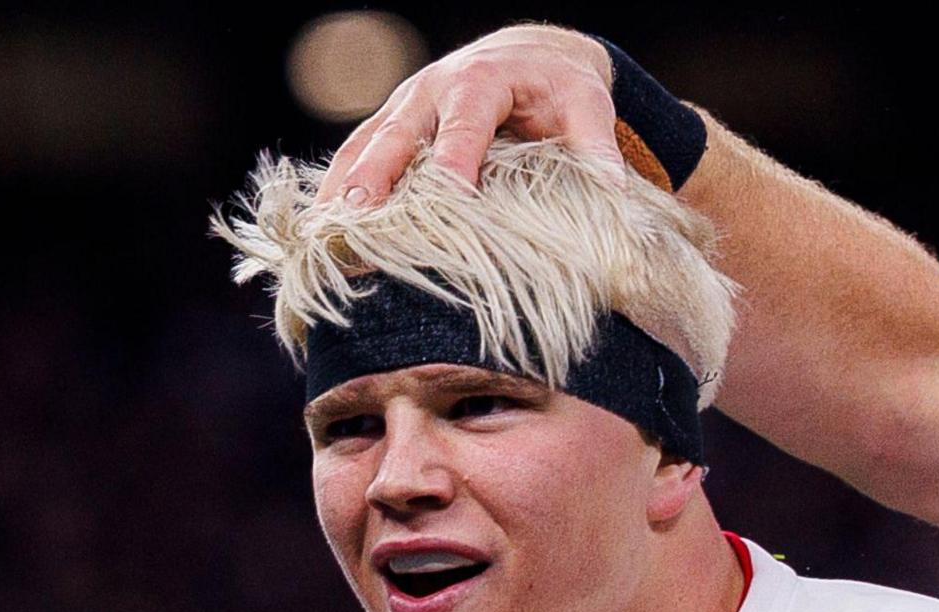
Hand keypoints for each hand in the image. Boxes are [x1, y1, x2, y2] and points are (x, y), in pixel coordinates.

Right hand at [318, 24, 621, 206]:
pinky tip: (323, 222)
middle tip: (358, 213)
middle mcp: (432, 90)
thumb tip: (615, 189)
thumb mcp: (588, 104)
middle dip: (377, 174)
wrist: (532, 55)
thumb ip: (596, 143)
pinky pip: (357, 151)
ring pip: (366, 143)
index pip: (463, 128)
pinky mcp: (394, 123)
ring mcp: (406, 106)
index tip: (449, 202)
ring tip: (326, 229)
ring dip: (344, 184)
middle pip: (398, 134)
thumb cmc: (560, 86)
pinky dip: (337, 183)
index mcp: (480, 83)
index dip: (453, 163)